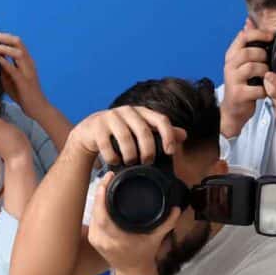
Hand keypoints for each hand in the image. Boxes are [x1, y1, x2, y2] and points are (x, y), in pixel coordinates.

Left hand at [0, 32, 48, 114]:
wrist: (37, 108)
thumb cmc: (23, 94)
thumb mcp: (10, 77)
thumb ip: (3, 67)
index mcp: (25, 60)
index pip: (15, 41)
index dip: (0, 36)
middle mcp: (29, 62)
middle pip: (17, 41)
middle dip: (0, 36)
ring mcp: (28, 71)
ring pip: (18, 52)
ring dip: (3, 47)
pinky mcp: (25, 81)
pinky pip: (15, 69)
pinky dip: (5, 61)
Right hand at [68, 105, 186, 164]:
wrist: (90, 132)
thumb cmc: (122, 132)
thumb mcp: (142, 131)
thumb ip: (162, 132)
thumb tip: (184, 134)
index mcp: (143, 112)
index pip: (161, 120)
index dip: (168, 136)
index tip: (170, 152)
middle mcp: (128, 111)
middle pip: (144, 131)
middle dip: (148, 151)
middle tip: (147, 163)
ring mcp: (111, 116)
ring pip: (126, 138)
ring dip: (130, 155)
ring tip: (131, 163)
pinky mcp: (97, 126)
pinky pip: (107, 145)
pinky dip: (113, 157)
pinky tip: (115, 162)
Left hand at [87, 171, 181, 274]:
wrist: (133, 270)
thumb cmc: (144, 254)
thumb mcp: (156, 239)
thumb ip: (167, 223)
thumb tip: (176, 208)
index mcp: (116, 240)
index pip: (103, 215)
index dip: (102, 196)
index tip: (108, 180)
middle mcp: (102, 240)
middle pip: (95, 211)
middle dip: (99, 192)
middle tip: (108, 177)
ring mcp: (95, 240)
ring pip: (92, 214)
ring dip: (97, 198)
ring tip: (106, 183)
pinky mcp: (93, 238)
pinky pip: (92, 218)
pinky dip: (97, 207)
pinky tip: (102, 196)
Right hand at [219, 18, 270, 137]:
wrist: (232, 111)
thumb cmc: (241, 85)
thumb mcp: (242, 62)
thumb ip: (246, 44)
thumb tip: (248, 21)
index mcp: (231, 55)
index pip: (243, 37)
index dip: (258, 34)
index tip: (271, 36)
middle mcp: (229, 65)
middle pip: (249, 52)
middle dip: (263, 56)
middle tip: (268, 64)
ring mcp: (232, 80)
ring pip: (253, 68)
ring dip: (265, 72)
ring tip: (266, 78)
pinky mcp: (238, 94)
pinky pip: (257, 88)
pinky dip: (265, 89)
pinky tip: (265, 91)